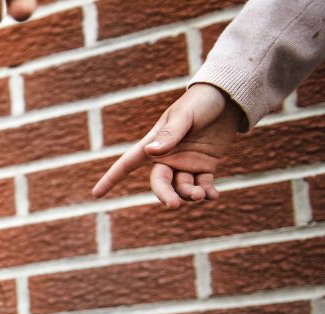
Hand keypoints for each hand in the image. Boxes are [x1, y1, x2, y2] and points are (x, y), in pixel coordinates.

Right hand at [92, 83, 243, 208]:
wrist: (228, 97)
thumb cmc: (202, 102)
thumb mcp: (185, 115)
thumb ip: (169, 134)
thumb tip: (149, 152)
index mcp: (155, 144)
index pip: (127, 163)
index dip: (111, 178)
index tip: (96, 194)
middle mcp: (167, 157)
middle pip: (160, 183)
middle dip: (166, 196)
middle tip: (175, 205)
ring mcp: (186, 163)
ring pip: (182, 187)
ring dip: (190, 194)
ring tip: (203, 194)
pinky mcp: (205, 166)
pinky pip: (203, 185)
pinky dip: (207, 193)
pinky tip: (213, 196)